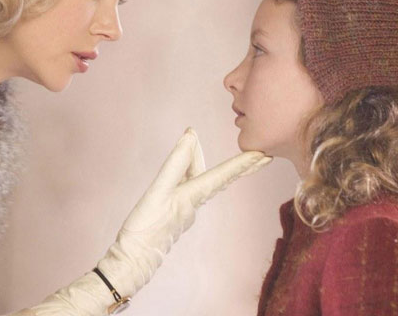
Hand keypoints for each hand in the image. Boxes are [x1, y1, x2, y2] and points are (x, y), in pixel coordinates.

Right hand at [29, 127, 271, 315]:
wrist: (132, 261)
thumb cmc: (144, 230)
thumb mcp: (158, 191)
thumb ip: (175, 163)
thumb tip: (190, 136)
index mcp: (193, 197)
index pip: (225, 175)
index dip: (245, 162)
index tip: (265, 154)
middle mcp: (194, 203)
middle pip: (219, 178)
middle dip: (240, 167)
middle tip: (262, 156)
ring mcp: (185, 210)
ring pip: (201, 180)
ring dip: (208, 164)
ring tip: (199, 145)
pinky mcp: (174, 213)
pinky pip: (188, 187)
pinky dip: (189, 172)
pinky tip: (184, 170)